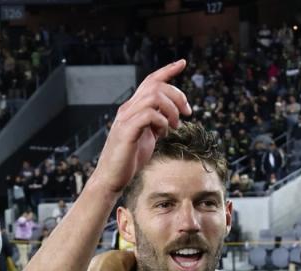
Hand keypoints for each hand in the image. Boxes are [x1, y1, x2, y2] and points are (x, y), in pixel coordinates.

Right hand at [89, 59, 191, 195]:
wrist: (112, 177)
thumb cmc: (130, 158)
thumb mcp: (148, 136)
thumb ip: (157, 123)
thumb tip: (172, 117)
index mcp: (134, 108)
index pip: (150, 81)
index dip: (167, 70)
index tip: (183, 63)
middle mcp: (128, 108)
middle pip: (156, 86)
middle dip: (178, 95)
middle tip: (187, 113)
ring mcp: (126, 119)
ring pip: (154, 97)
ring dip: (171, 110)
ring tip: (175, 126)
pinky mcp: (127, 131)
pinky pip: (149, 115)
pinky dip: (162, 122)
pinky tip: (163, 134)